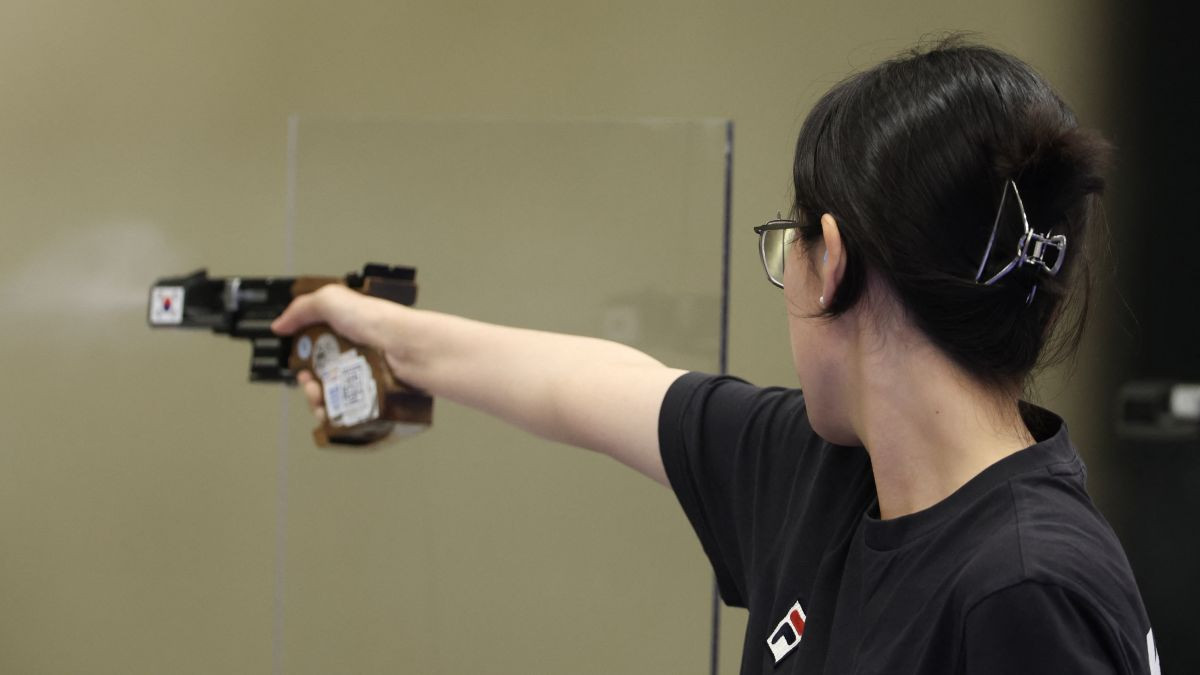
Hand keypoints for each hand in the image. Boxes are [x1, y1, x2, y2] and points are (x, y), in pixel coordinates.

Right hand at [271, 284, 399, 422]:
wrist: (406, 349)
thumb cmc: (377, 322)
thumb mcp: (331, 300)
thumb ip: (301, 308)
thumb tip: (279, 324)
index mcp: (345, 333)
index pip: (315, 350)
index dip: (302, 359)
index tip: (298, 364)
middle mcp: (355, 357)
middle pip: (320, 377)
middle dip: (307, 383)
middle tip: (310, 383)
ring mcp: (363, 380)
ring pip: (330, 398)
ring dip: (315, 401)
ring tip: (319, 398)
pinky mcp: (371, 400)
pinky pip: (346, 413)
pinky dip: (332, 415)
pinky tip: (330, 411)